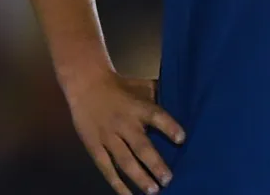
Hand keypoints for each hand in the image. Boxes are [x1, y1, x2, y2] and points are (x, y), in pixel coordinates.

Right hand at [64, 72, 184, 194]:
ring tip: (153, 191)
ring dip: (139, 177)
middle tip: (168, 179)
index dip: (169, 127)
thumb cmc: (121, 87)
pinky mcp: (94, 146)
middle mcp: (124, 123)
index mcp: (138, 107)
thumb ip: (159, 96)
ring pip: (124, 161)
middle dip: (155, 163)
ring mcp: (108, 137)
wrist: (86, 84)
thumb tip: (182, 103)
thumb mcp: (142, 86)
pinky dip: (116, 183)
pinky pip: (106, 167)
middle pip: (141, 146)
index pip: (156, 116)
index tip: (182, 139)